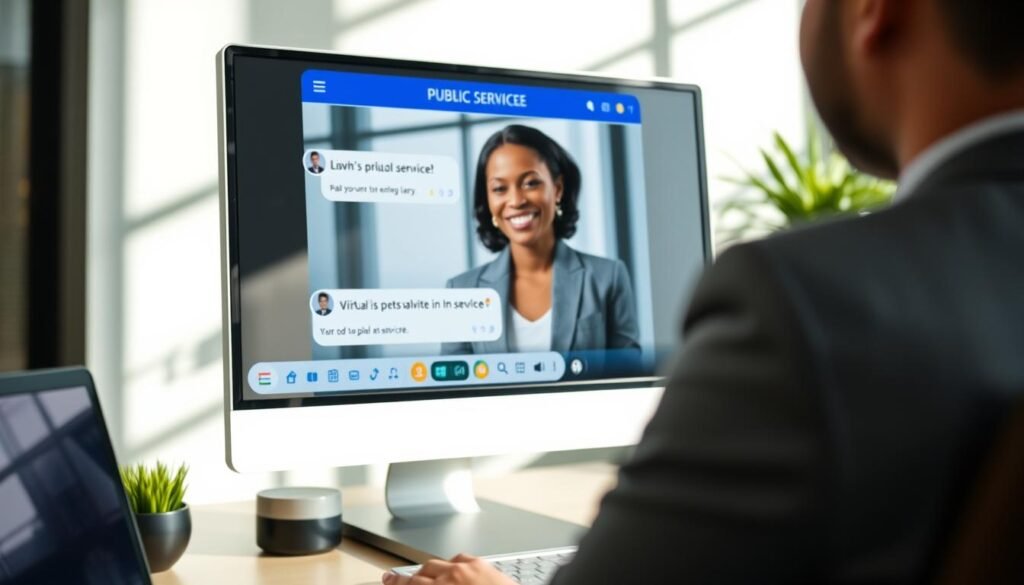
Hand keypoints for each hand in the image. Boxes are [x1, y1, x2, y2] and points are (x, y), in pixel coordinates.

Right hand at [382, 554, 517, 584]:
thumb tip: (421, 584)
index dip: (396, 583)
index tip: (388, 581)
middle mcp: (449, 579)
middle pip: (420, 575)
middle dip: (406, 578)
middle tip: (395, 579)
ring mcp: (464, 570)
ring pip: (437, 564)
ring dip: (428, 571)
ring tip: (424, 576)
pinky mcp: (480, 564)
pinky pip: (459, 559)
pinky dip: (452, 565)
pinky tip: (452, 569)